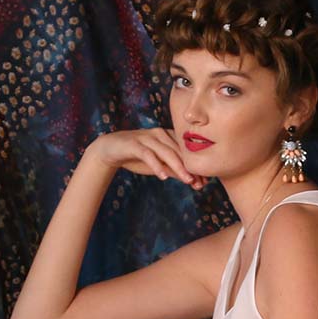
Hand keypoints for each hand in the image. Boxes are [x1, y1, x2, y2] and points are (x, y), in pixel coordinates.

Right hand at [87, 129, 208, 188]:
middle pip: (179, 152)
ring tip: (188, 180)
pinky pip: (148, 155)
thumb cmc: (138, 157)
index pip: (185, 152)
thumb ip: (174, 170)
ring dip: (178, 167)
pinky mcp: (134, 144)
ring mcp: (147, 138)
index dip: (196, 167)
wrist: (111, 150)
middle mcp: (159, 134)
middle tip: (200, 184)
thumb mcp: (159, 165)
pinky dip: (156, 166)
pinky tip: (163, 177)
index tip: (205, 182)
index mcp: (168, 136)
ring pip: (166, 152)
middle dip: (191, 169)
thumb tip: (193, 181)